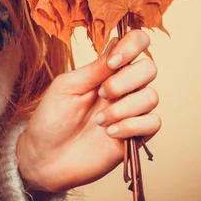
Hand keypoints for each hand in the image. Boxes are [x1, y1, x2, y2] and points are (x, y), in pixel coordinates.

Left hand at [16, 30, 160, 192]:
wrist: (46, 157)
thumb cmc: (52, 118)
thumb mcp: (67, 86)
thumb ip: (94, 69)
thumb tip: (116, 48)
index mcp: (105, 70)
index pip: (135, 43)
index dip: (132, 46)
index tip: (111, 63)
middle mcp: (123, 87)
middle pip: (149, 68)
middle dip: (125, 81)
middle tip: (101, 94)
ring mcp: (131, 111)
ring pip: (151, 96)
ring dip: (123, 108)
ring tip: (98, 120)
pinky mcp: (136, 135)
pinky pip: (153, 123)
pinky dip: (131, 126)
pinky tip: (109, 133)